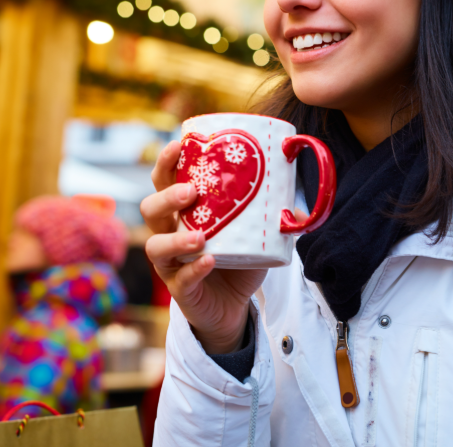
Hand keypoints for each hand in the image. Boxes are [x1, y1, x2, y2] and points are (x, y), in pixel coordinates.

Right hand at [142, 141, 266, 353]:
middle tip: (191, 192)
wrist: (233, 305)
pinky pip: (180, 279)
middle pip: (150, 209)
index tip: (177, 145)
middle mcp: (169, 233)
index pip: (163, 181)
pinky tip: (210, 260)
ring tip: (199, 235)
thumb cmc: (238, 260)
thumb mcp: (255, 233)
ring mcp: (171, 263)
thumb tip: (302, 208)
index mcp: (182, 211)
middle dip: (166, 197)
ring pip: (155, 246)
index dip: (165, 163)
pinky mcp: (180, 289)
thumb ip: (274, 218)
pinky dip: (194, 269)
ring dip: (175, 239)